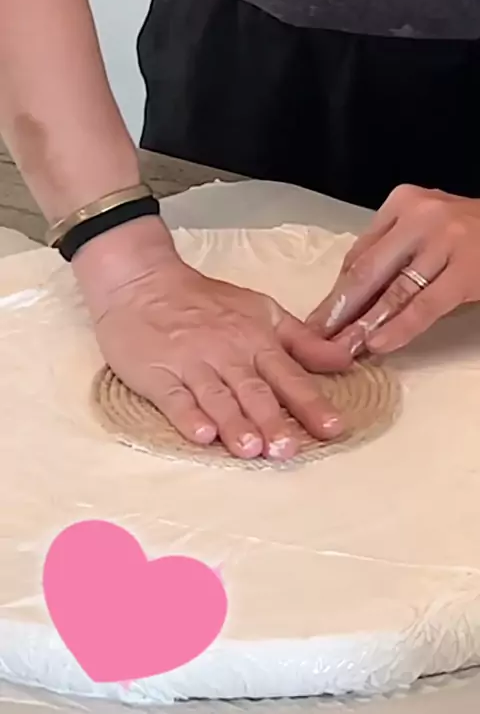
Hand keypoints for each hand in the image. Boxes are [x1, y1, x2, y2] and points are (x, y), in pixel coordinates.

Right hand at [73, 218, 350, 460]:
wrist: (142, 281)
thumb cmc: (204, 300)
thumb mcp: (261, 311)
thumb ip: (302, 341)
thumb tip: (345, 361)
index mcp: (255, 338)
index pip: (288, 375)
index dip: (311, 402)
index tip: (332, 427)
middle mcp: (226, 353)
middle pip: (254, 391)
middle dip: (273, 421)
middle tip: (289, 449)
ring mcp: (190, 363)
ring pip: (217, 397)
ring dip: (235, 423)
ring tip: (252, 449)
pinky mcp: (156, 374)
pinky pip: (174, 398)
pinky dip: (187, 416)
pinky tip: (201, 435)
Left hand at [308, 185, 479, 355]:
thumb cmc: (469, 232)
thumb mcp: (426, 226)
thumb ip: (391, 248)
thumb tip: (347, 291)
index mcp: (402, 203)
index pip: (359, 252)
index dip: (336, 291)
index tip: (317, 319)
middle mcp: (420, 217)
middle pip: (367, 271)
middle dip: (339, 311)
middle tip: (316, 341)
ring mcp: (444, 242)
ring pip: (393, 291)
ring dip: (363, 325)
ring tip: (341, 350)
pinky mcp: (466, 270)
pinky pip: (424, 306)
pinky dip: (399, 328)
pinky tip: (379, 344)